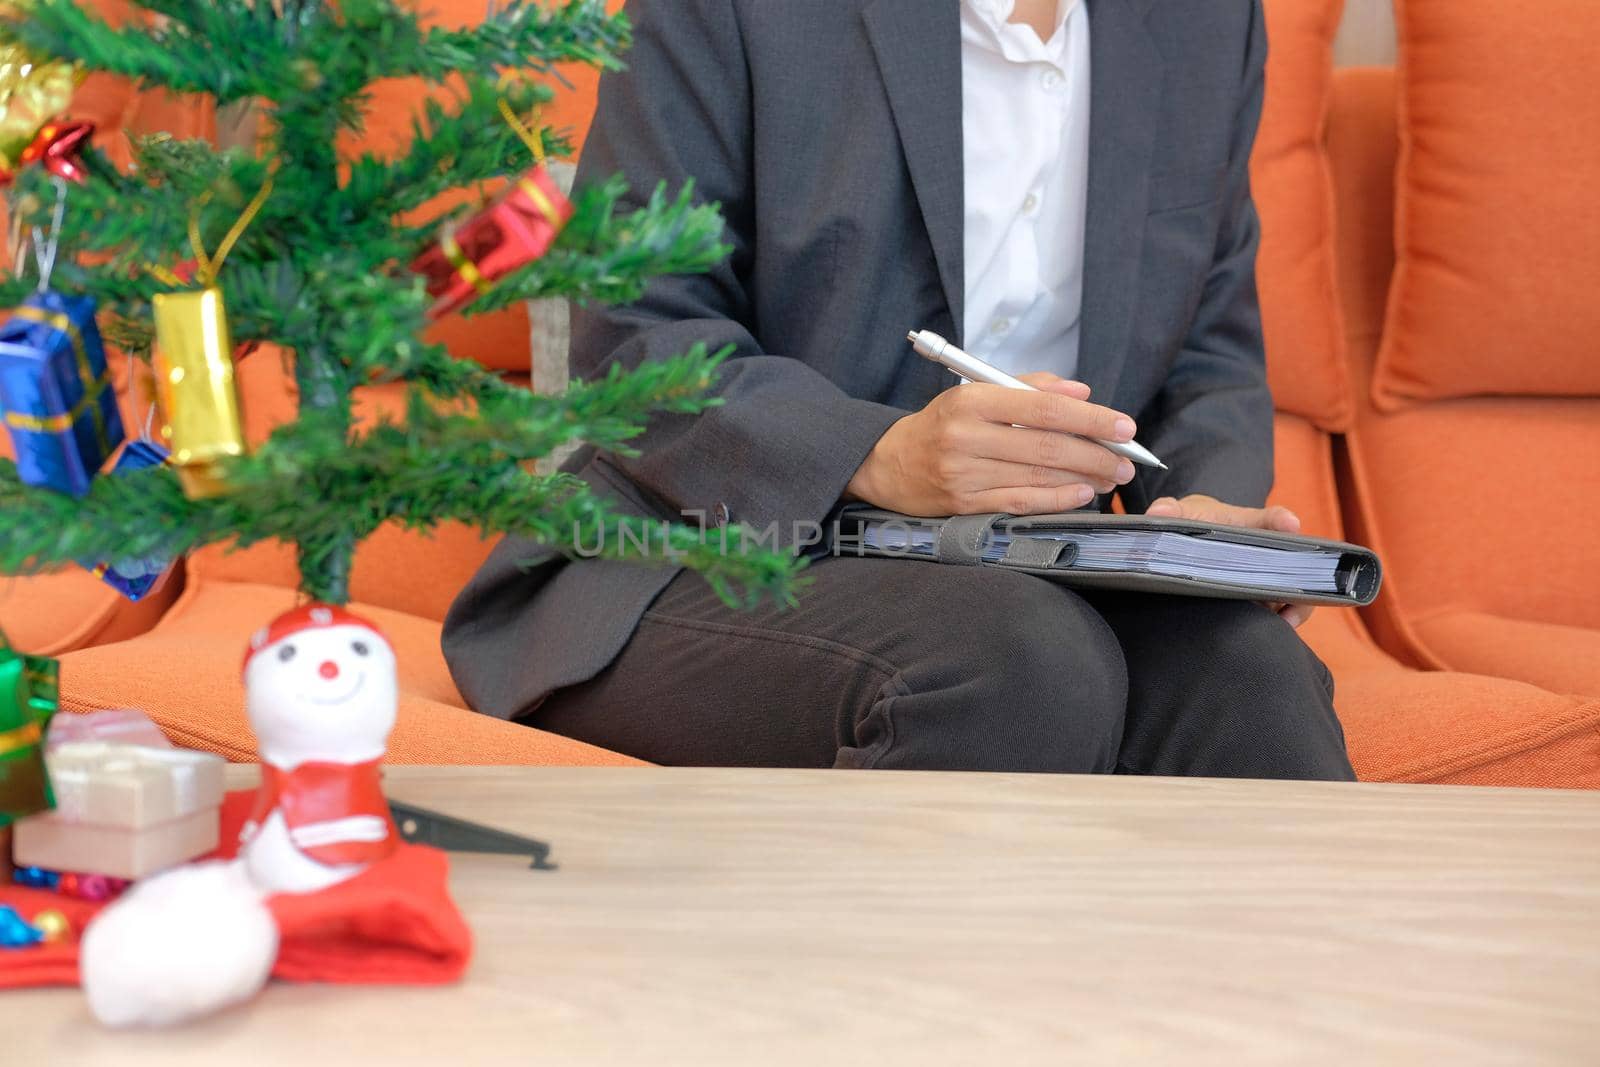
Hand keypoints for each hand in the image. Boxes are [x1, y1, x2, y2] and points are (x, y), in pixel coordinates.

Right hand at [846, 373, 1139, 516]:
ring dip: (1083, 479)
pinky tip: (1081, 495)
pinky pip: (1021, 503)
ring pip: (1037, 478)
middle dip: (1095, 454)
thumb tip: (1081, 393)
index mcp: (971, 400)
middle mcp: (966, 437)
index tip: (1123, 426)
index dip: (1089, 418)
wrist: (889, 463)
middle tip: (1126, 460)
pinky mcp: (963, 504)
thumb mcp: (976, 393)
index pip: (1043, 408)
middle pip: (1046, 446)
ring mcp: (964, 474)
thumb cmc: (943, 424)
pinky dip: (1057, 500)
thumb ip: (1029, 388)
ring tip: (1110, 477)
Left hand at [1144, 494, 1315, 627]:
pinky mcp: (1266, 600)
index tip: (1290, 525)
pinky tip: (1273, 632)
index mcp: (1249, 524)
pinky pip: (1283, 610)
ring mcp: (1269, 577)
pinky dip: (1283, 621)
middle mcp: (1267, 551)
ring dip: (1293, 606)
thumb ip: (1168, 511)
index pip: (1270, 518)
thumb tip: (1157, 515)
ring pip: (1295, 591)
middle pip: (1294, 563)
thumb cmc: (1196, 523)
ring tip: (1283, 622)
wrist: (1196, 543)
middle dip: (1296, 576)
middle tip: (1290, 593)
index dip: (1281, 520)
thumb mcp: (1183, 514)